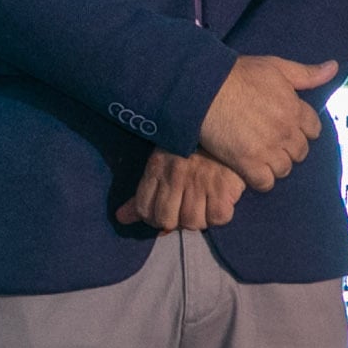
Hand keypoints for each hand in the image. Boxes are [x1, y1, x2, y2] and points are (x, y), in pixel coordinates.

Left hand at [113, 150, 244, 231]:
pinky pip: (218, 218)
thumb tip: (122, 218)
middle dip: (174, 222)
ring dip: (198, 219)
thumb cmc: (191, 146)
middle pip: (166, 220)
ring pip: (192, 222)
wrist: (225, 124)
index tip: (162, 213)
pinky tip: (219, 201)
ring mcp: (200, 181)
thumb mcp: (161, 162)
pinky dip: (219, 215)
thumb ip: (143, 193)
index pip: (144, 208)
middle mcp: (176, 175)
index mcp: (157, 166)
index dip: (152, 218)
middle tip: (183, 210)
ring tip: (203, 204)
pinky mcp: (224, 187)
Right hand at [196, 55, 338, 191]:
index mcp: (295, 108)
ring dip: (274, 164)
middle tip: (270, 142)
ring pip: (284, 169)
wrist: (205, 88)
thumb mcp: (275, 67)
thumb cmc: (238, 74)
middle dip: (289, 149)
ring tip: (259, 156)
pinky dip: (260, 179)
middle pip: (300, 152)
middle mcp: (286, 131)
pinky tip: (250, 169)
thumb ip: (306, 73)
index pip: (314, 130)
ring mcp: (268, 149)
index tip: (287, 127)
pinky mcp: (248, 163)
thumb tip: (334, 67)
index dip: (302, 130)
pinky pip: (265, 183)